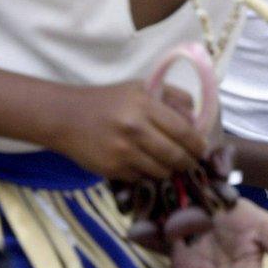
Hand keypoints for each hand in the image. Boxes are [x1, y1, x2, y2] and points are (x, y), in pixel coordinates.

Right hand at [51, 82, 206, 179]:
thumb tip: (197, 120)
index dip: (197, 144)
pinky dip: (147, 174)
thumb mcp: (142, 89)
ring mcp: (122, 151)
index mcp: (145, 105)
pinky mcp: (111, 169)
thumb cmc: (109, 101)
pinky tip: (143, 164)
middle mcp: (134, 128)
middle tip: (190, 161)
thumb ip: (174, 98)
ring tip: (167, 162)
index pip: (184, 131)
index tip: (202, 148)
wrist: (65, 117)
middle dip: (188, 161)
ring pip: (161, 171)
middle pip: (176, 155)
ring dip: (169, 170)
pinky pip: (141, 178)